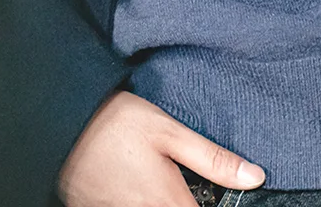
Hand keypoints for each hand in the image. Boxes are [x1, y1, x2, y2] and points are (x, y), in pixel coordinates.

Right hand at [57, 90, 265, 206]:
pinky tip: (139, 185)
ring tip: (160, 180)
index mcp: (169, 205)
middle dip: (186, 201)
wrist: (64, 122)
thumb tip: (255, 177)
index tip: (213, 195)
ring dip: (166, 202)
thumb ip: (213, 159)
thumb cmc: (118, 122)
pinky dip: (144, 201)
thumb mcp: (169, 131)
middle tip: (182, 182)